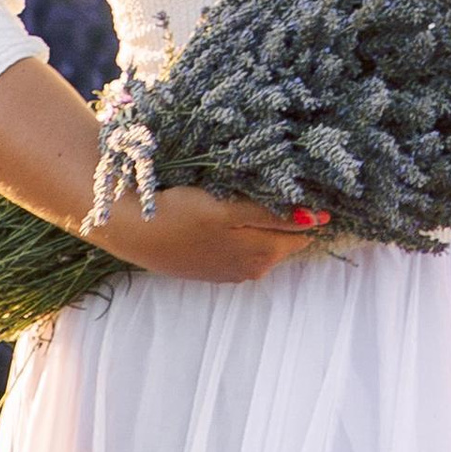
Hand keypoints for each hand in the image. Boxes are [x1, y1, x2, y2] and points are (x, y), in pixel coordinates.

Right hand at [87, 186, 331, 286]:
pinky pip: (242, 248)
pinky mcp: (212, 268)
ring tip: (260, 192)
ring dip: (268, 223)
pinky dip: (246, 232)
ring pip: (264, 242)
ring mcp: (231, 271)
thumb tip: (317, 219)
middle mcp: (251, 270)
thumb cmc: (181, 213)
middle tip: (287, 181)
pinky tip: (234, 215)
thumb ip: (273, 218)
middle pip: (285, 239)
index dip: (310, 209)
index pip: (304, 232)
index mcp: (261, 256)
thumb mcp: (230, 212)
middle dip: (291, 216)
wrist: (132, 230)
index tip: (314, 183)